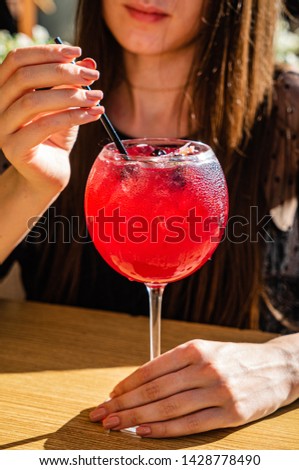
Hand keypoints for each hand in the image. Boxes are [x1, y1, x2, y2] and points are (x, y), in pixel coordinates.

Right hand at [0, 45, 103, 194]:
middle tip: (93, 75)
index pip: (17, 60)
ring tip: (96, 97)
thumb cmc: (55, 137)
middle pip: (24, 77)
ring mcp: (2, 129)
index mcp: (4, 89)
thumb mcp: (66, 106)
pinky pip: (43, 127)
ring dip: (70, 96)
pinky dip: (72, 117)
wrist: (50, 175)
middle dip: (62, 72)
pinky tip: (94, 114)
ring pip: (32, 102)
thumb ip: (72, 84)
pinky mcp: (15, 149)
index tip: (77, 53)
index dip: (46, 52)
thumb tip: (88, 62)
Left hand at [89, 339, 293, 437]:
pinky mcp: (231, 413)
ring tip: (115, 425)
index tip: (111, 395)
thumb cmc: (235, 359)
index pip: (152, 369)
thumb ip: (177, 364)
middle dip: (124, 404)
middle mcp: (205, 368)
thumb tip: (142, 382)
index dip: (128, 384)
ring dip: (137, 419)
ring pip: (168, 408)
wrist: (277, 367)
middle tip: (102, 414)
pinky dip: (164, 430)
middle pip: (155, 390)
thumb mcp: (207, 350)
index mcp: (196, 349)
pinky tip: (144, 433)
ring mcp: (218, 391)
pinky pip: (190, 424)